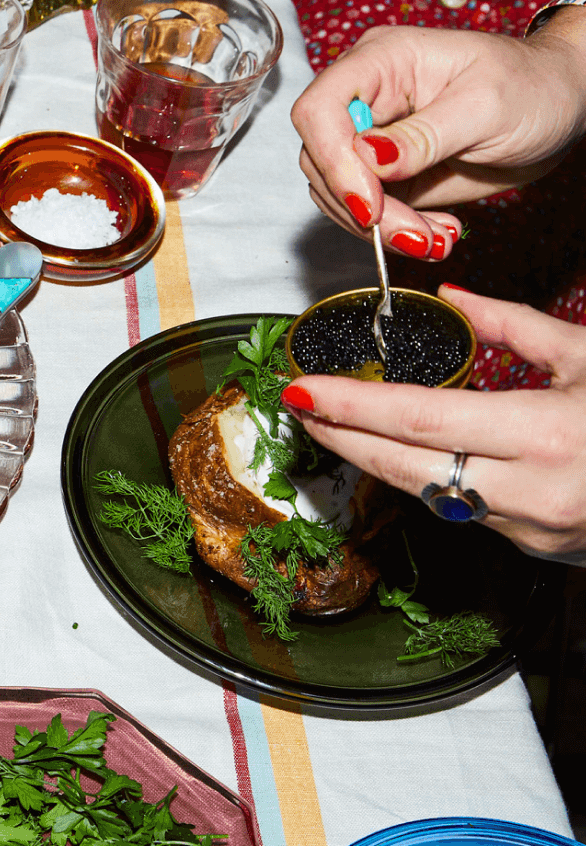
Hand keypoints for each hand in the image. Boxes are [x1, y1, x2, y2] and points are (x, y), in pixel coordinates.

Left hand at [283, 286, 585, 563]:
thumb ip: (512, 326)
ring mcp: (536, 531)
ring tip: (335, 424)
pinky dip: (431, 478)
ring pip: (430, 494)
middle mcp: (535, 494)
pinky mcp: (540, 549)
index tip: (300, 389)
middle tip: (298, 406)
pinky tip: (404, 453)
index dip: (349, 407)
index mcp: (547, 437)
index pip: (418, 423)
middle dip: (343, 437)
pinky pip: (467, 509)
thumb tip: (450, 296)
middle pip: (406, 469)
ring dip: (378, 460)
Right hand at [288, 11, 585, 258]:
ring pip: (337, 191)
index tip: (368, 204)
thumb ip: (425, 135)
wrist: (563, 106)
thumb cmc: (535, 85)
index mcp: (381, 60)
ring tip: (434, 237)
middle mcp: (366, 96)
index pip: (319, 108)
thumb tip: (367, 158)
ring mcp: (372, 136)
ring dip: (380, 227)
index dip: (331, 159)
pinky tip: (435, 232)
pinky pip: (366, 210)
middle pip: (322, 158)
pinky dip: (393, 232)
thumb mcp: (487, 106)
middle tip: (414, 234)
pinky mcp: (385, 172)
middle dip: (363, 206)